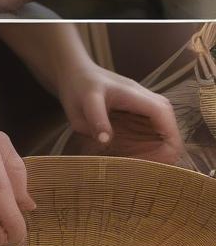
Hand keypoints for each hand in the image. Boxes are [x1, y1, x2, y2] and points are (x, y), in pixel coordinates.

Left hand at [56, 64, 182, 163]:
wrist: (74, 74)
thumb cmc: (78, 85)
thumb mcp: (83, 101)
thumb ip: (96, 119)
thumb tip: (106, 140)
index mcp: (139, 98)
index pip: (167, 124)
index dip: (164, 149)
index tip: (146, 166)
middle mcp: (150, 103)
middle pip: (171, 135)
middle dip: (160, 156)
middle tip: (138, 171)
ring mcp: (146, 109)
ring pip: (164, 138)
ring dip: (153, 154)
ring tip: (132, 167)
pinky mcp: (140, 116)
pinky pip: (153, 136)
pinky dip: (146, 150)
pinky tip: (128, 157)